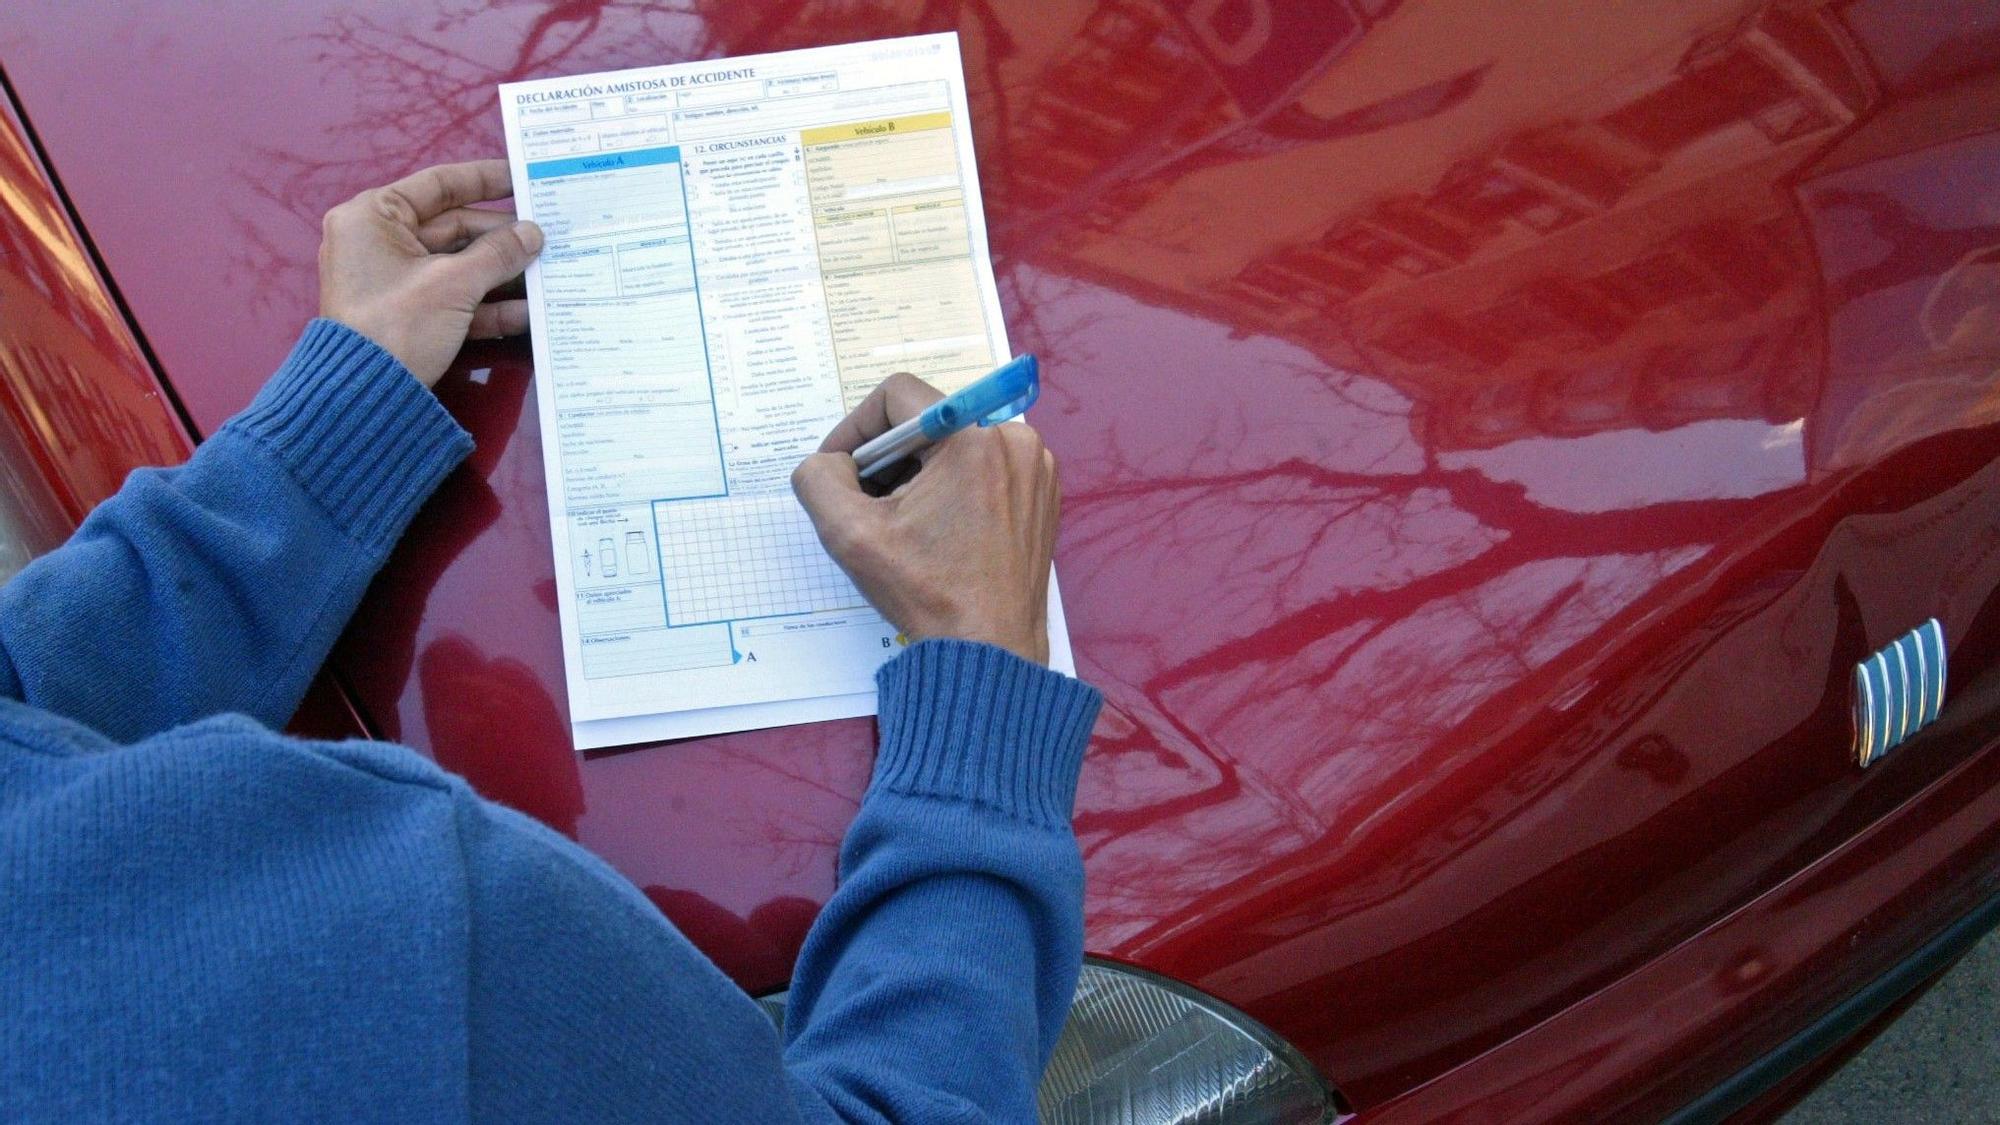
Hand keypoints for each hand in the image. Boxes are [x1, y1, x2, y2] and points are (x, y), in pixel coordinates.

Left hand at [318, 159, 542, 386]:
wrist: (366, 398)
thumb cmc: (394, 327)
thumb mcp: (453, 284)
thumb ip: (498, 254)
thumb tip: (532, 234)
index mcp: (374, 216)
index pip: (438, 185)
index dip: (484, 180)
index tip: (521, 178)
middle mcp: (379, 241)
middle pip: (454, 228)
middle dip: (502, 238)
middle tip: (547, 236)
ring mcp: (394, 280)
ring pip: (459, 266)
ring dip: (502, 273)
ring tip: (546, 272)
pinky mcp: (408, 314)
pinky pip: (453, 299)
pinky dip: (487, 305)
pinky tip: (526, 311)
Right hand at [792, 373, 1057, 664]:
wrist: (989, 650)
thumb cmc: (929, 595)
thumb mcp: (850, 534)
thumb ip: (818, 479)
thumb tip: (828, 461)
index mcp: (973, 438)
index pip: (896, 395)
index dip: (855, 427)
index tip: (840, 468)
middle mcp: (1014, 441)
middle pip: (928, 421)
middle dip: (886, 458)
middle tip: (865, 503)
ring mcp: (1035, 468)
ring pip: (955, 445)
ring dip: (917, 475)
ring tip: (901, 524)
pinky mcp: (1042, 494)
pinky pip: (984, 468)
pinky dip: (952, 489)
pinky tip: (935, 532)